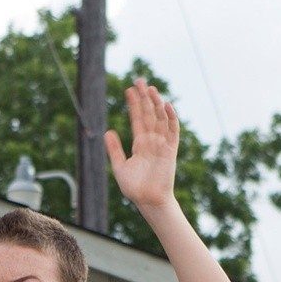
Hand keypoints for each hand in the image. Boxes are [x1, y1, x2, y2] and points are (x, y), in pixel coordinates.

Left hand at [104, 79, 179, 210]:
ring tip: (150, 89)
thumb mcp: (120, 167)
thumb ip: (114, 149)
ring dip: (156, 103)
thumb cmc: (135, 188)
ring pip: (160, 118)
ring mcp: (162, 144)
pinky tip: (166, 105)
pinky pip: (172, 131)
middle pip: (149, 114)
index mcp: (140, 144)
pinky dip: (170, 118)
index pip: (137, 119)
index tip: (129, 90)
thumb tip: (107, 131)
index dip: (134, 105)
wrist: (148, 200)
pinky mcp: (170, 149)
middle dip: (145, 98)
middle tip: (140, 80)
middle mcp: (152, 141)